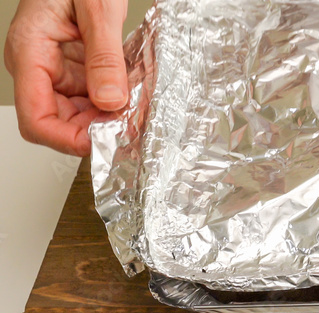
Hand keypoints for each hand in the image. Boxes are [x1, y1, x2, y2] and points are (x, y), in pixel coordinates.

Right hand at [5, 0, 128, 155]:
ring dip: (109, 117)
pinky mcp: (76, 64)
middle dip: (96, 130)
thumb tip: (110, 101)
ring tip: (139, 113)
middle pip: (60, 122)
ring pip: (80, 112)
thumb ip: (104, 56)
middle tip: (134, 128)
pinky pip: (93, 93)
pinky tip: (135, 97)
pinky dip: (115, 99)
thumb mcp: (97, 9)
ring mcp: (57, 67)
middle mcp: (39, 65)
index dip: (68, 140)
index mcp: (29, 53)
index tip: (104, 143)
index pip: (36, 119)